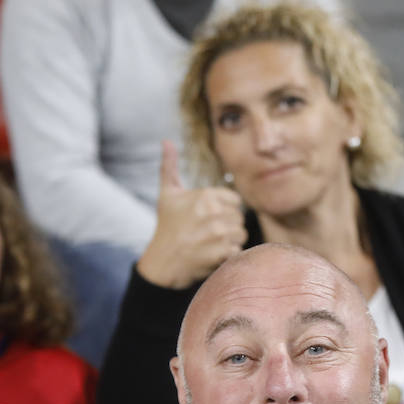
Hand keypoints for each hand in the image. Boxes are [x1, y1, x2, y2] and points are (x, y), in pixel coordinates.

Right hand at [136, 140, 246, 288]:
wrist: (162, 263)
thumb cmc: (167, 227)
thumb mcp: (167, 194)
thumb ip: (169, 166)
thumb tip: (166, 140)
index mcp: (205, 195)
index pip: (235, 201)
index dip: (224, 210)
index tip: (209, 218)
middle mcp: (213, 212)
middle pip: (239, 218)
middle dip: (227, 226)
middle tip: (209, 234)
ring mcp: (218, 234)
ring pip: (241, 234)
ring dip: (229, 241)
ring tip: (211, 244)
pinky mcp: (221, 253)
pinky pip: (237, 251)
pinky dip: (228, 255)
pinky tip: (212, 255)